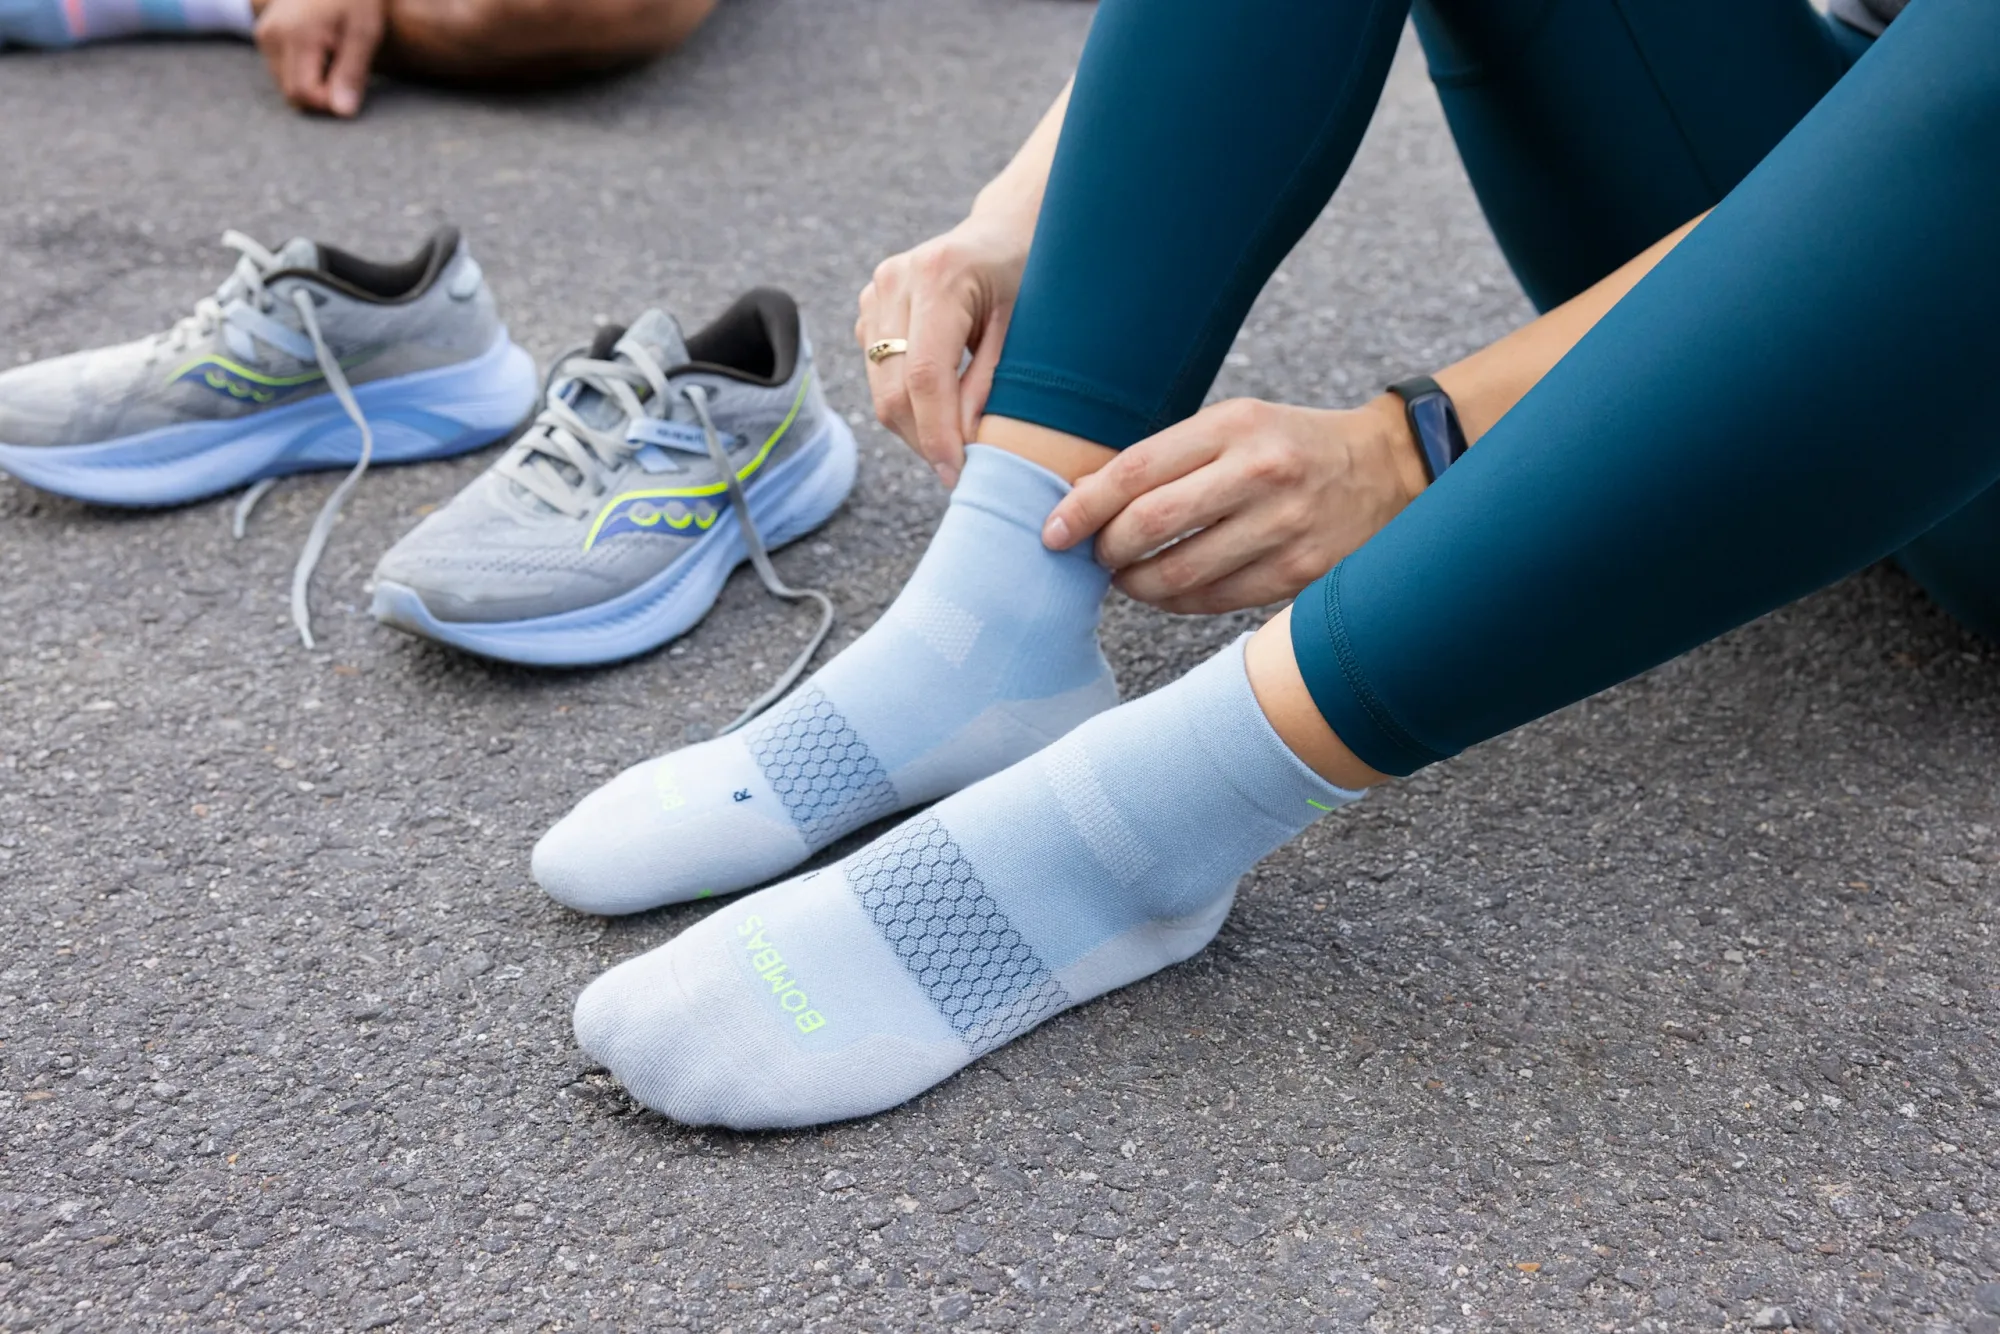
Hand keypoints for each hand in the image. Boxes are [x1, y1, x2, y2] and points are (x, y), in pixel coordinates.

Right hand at [254, 0, 384, 117]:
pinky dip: (303, 72)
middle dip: (322, 96)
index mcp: (297, 37)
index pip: (304, 95)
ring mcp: (264, 35)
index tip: (352, 90)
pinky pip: (283, 71)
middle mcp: (272, 37)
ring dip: (313, 84)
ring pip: (286, 85)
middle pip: (293, 94)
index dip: (329, 103)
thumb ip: (352, 73)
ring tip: (336, 58)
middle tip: (347, 73)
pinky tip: (323, 54)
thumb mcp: (364, 33)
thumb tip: (342, 113)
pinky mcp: (263, 35)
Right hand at [855, 210, 1031, 487]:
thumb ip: (990, 386)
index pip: (924, 376)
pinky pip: (878, 374)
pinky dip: (907, 402)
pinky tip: (941, 403)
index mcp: (939, 276)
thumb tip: (962, 447)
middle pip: (893, 388)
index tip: (958, 474)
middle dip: (925, 440)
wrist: (1004, 232)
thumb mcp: (1025, 330)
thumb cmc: (1028, 278)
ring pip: (880, 389)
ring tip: (955, 443)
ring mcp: (875, 292)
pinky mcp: (868, 307)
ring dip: (914, 427)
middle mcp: (896, 280)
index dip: (937, 434)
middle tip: (961, 470)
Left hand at [1042, 394, 1429, 614]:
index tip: (1053, 531)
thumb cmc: (1287, 446)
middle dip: (1107, 548)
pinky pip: (1214, 600)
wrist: (1385, 469)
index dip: (1083, 507)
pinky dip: (1176, 602)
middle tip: (1096, 555)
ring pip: (1178, 572)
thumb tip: (1081, 494)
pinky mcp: (1300, 570)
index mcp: (1233, 425)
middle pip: (1149, 523)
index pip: (1135, 470)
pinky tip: (1165, 592)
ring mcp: (1283, 525)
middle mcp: (1259, 472)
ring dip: (1136, 584)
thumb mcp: (1232, 426)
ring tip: (1125, 577)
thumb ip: (1165, 457)